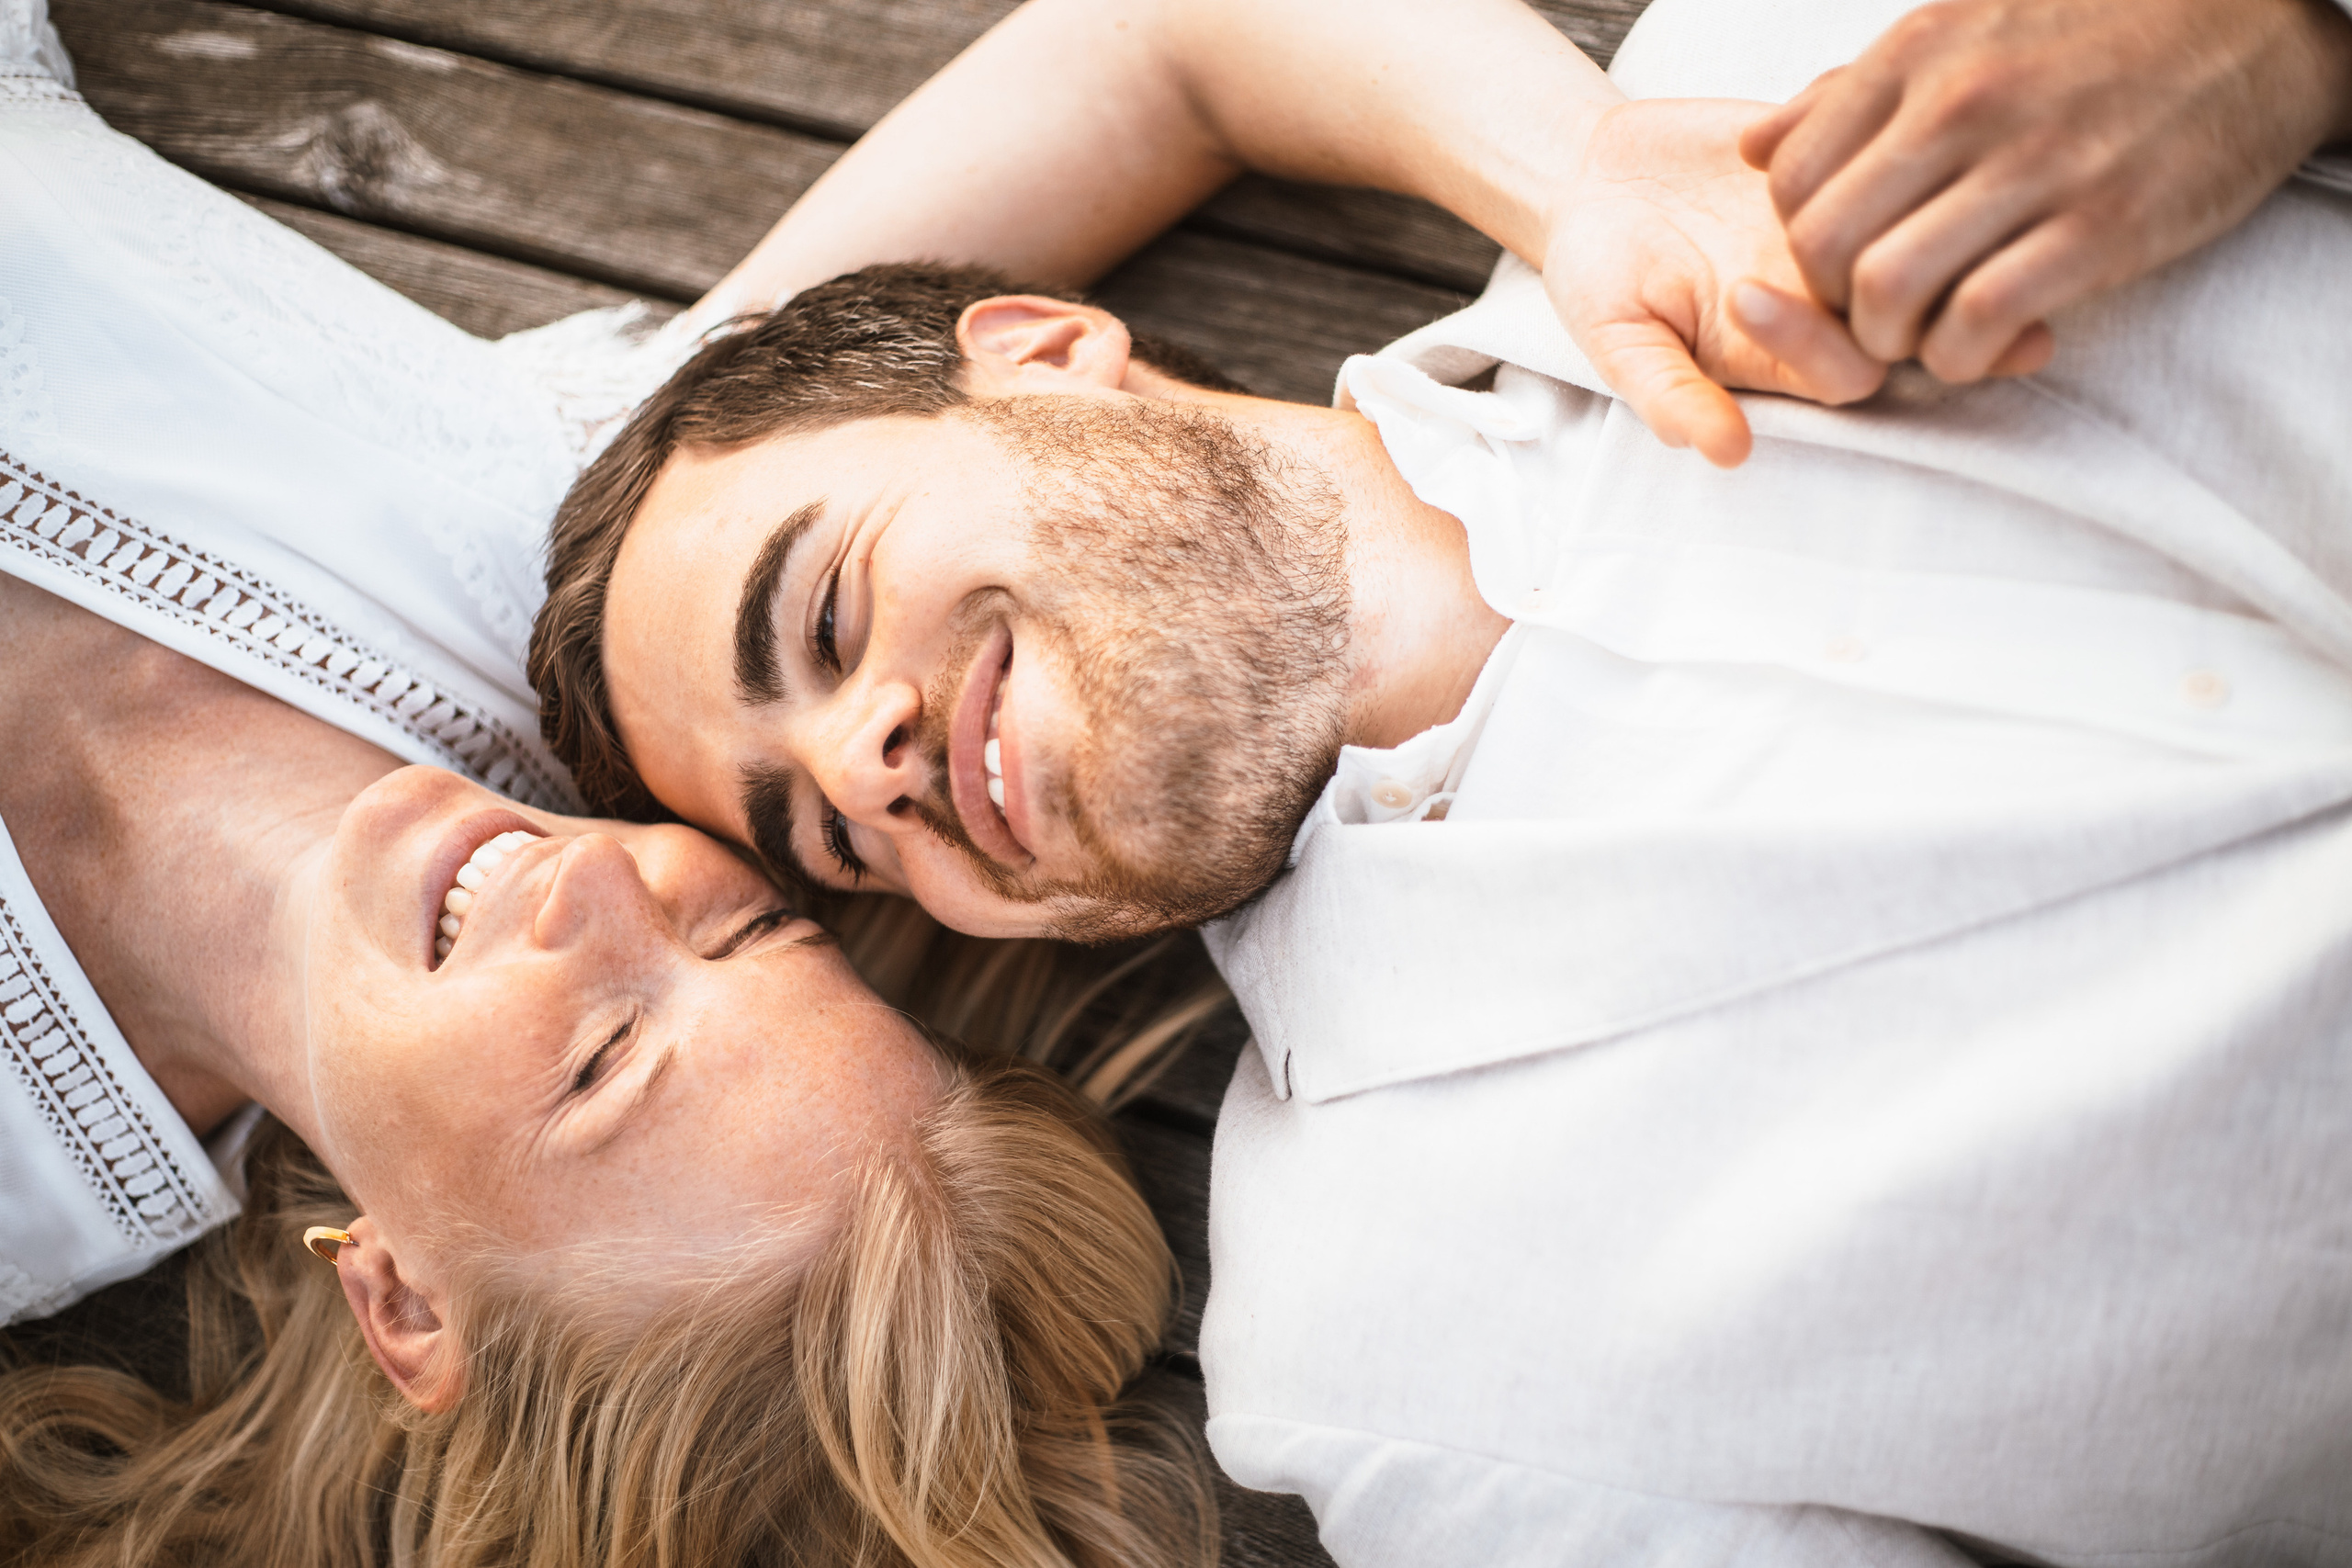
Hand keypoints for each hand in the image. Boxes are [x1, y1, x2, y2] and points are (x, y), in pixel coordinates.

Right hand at [1542, 98, 1889, 467]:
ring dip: (1852, 189)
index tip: (1736, 295)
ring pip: (1913, 215)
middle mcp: (1828, 291)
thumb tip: (1727, 455)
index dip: (1815, 344)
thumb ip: (1670, 396)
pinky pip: (1888, 131)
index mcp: (1784, 353)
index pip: (1850, 373)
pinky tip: (1760, 132)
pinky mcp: (1839, 148)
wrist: (1591, 179)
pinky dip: (1836, 119)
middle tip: (1768, 231)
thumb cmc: (1603, 276)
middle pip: (1904, 302)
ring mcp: (1842, 219)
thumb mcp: (1619, 341)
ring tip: (1764, 172)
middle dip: (1850, 267)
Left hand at [1739, 0, 2351, 383]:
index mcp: (1920, 57)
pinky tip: (1977, 346)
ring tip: (1924, 334)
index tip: (1843, 265)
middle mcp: (1963, 107)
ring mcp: (2032, 166)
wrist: (2251, 26)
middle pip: (1823, 247)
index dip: (1800, 248)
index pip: (1791, 182)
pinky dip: (1959, 356)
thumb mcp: (1962, 33)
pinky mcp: (2100, 225)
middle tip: (1874, 314)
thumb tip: (1757, 152)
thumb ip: (1852, 95)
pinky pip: (1977, 319)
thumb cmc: (2091, 37)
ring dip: (1890, 340)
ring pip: (1887, 290)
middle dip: (1832, 306)